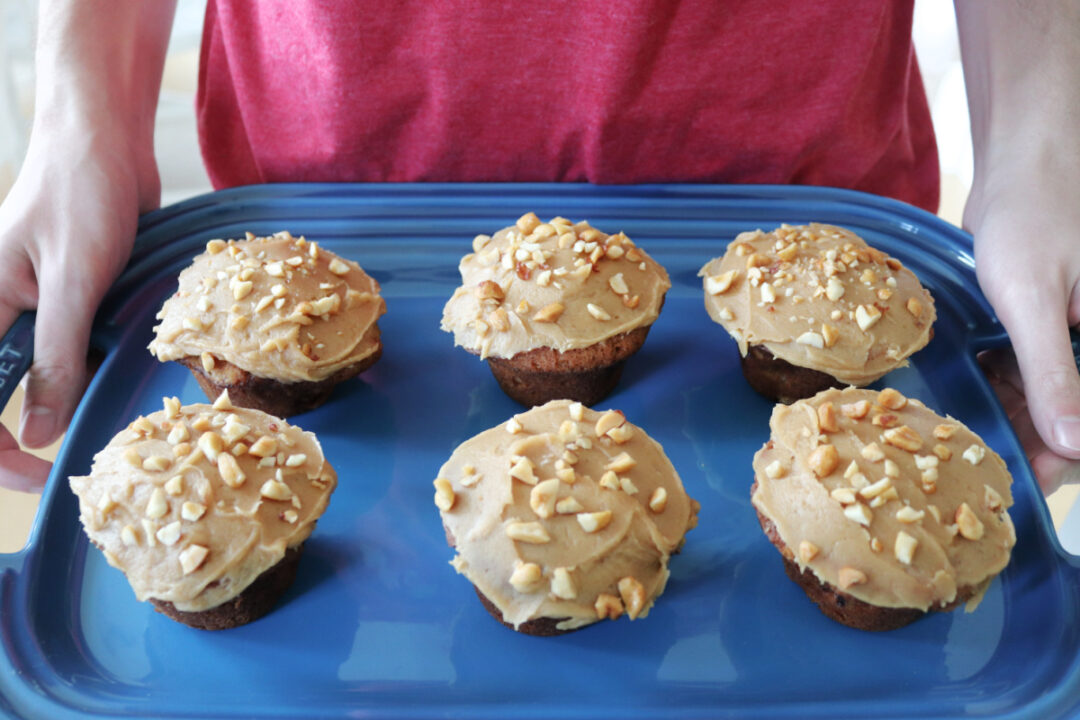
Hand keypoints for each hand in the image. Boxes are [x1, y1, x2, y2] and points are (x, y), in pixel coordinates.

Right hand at [0, 133, 155, 491]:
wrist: (107, 140)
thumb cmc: (79, 192)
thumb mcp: (70, 281)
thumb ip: (54, 358)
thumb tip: (37, 435)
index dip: (1, 452)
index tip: (41, 477)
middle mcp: (2, 315)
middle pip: (11, 395)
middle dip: (42, 429)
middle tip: (89, 456)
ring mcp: (40, 310)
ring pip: (51, 375)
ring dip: (78, 395)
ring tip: (114, 415)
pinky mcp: (75, 301)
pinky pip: (81, 348)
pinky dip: (101, 362)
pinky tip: (127, 369)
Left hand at [967, 167, 1079, 495]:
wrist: (1020, 161)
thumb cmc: (1037, 216)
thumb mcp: (1036, 301)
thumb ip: (1054, 373)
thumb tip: (1073, 446)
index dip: (1062, 463)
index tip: (1020, 488)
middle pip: (1069, 416)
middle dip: (1029, 441)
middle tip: (975, 468)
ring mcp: (1071, 336)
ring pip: (1046, 396)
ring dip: (1010, 416)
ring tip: (961, 441)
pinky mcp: (1042, 324)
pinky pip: (1027, 368)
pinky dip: (1001, 383)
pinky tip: (964, 399)